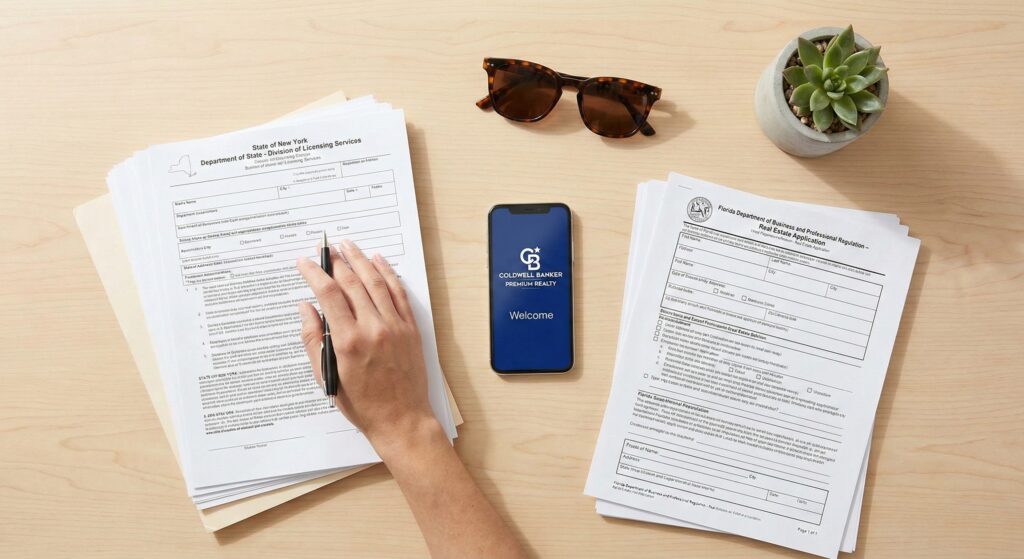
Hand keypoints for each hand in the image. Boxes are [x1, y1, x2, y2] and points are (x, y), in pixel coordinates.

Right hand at [296, 239, 439, 455]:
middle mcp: (373, 328)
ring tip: (348, 246)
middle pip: (352, 283)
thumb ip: (313, 340)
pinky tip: (378, 261)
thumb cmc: (362, 404)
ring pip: (376, 282)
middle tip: (325, 248)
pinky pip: (398, 293)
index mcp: (348, 341)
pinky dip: (387, 274)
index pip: (328, 294)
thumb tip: (305, 309)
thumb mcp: (327, 377)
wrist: (401, 419)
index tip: (304, 262)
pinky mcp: (410, 328)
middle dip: (336, 261)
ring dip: (360, 260)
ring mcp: (394, 326)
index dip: (314, 273)